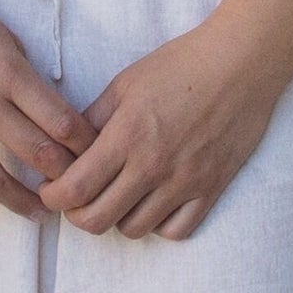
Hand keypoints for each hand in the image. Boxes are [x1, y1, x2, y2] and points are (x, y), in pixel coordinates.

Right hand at [0, 0, 95, 211]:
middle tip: (76, 191)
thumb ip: (26, 80)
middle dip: (63, 178)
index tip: (96, 157)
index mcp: (8, 72)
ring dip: (20, 201)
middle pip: (36, 154)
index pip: (61, 122)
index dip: (85, 146)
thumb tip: (52, 118)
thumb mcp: (4, 39)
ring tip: (39, 211)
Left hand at [45, 12, 292, 239]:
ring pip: (135, 230)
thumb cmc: (182, 64)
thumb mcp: (126, 82)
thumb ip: (93, 118)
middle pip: (98, 220)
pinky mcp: (212, 188)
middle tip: (78, 201)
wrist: (241, 62)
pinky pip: (177, 230)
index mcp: (127, 135)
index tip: (50, 191)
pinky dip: (159, 224)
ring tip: (118, 197)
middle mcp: (153, 165)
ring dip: (118, 218)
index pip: (75, 189)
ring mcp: (184, 181)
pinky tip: (154, 203)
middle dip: (78, 215)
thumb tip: (67, 147)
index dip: (54, 198)